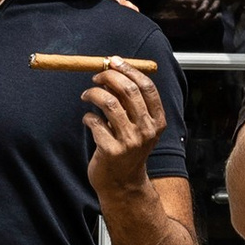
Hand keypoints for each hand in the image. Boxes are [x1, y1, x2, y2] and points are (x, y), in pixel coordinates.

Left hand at [84, 59, 166, 194]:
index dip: (129, 70)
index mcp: (157, 121)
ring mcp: (130, 142)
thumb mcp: (138, 126)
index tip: (113, 62)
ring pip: (109, 103)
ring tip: (87, 95)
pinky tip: (89, 121)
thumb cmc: (128, 149)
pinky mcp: (111, 151)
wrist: (122, 183)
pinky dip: (87, 117)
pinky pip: (94, 122)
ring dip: (93, 94)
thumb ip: (130, 102)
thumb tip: (113, 70)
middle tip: (96, 76)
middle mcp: (147, 130)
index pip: (147, 87)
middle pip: (128, 91)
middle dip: (108, 77)